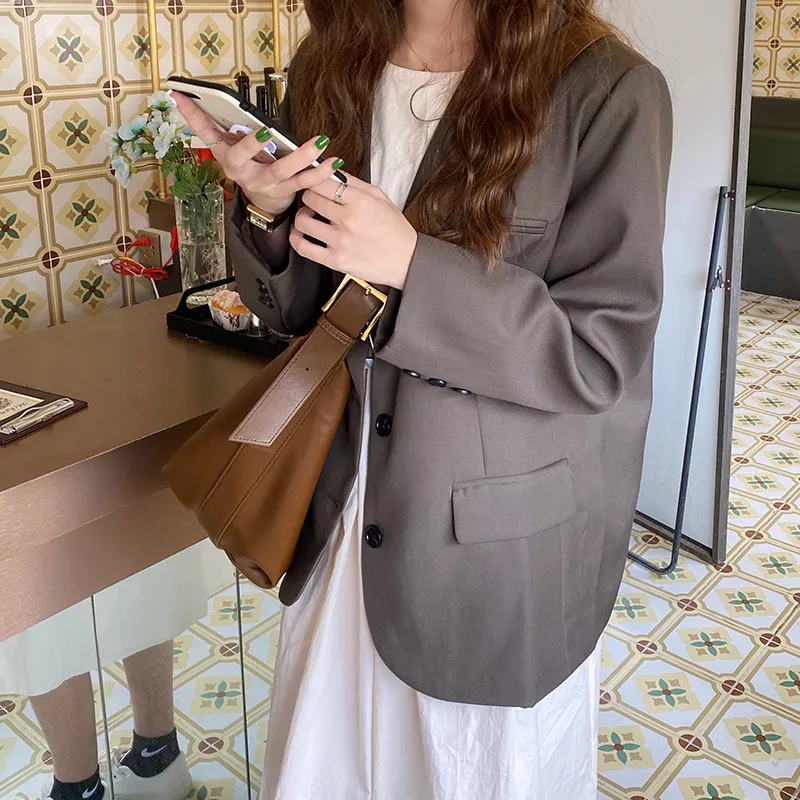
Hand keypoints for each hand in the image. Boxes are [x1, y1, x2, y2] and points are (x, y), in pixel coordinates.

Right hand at [172, 92, 340, 215]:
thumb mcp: (228, 146)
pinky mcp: (286, 192)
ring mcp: (266, 184)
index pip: (205, 133)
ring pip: (283, 172)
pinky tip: (334, 161)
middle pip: (244, 157)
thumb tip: (179, 95)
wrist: (264, 204)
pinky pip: (305, 183)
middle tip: (265, 132)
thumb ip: (208, 123)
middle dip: (253, 145)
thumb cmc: (250, 166)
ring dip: (302, 157)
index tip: (185, 98)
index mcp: (226, 157)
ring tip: (320, 143)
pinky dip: (320, 173)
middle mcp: (243, 172)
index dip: (193, 118)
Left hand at [291, 175, 417, 290]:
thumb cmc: (395, 230)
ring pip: (302, 221)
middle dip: (308, 196)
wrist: (406, 261)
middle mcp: (348, 220)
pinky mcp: (335, 261)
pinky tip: (301, 234)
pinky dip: (296, 239)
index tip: (312, 181)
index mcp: (360, 201)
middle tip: (313, 199)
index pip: (321, 181)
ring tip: (308, 217)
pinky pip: (304, 247)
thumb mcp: (380, 197)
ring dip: (302, 216)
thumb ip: (354, 183)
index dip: (313, 179)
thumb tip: (332, 170)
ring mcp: (340, 241)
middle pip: (309, 198)